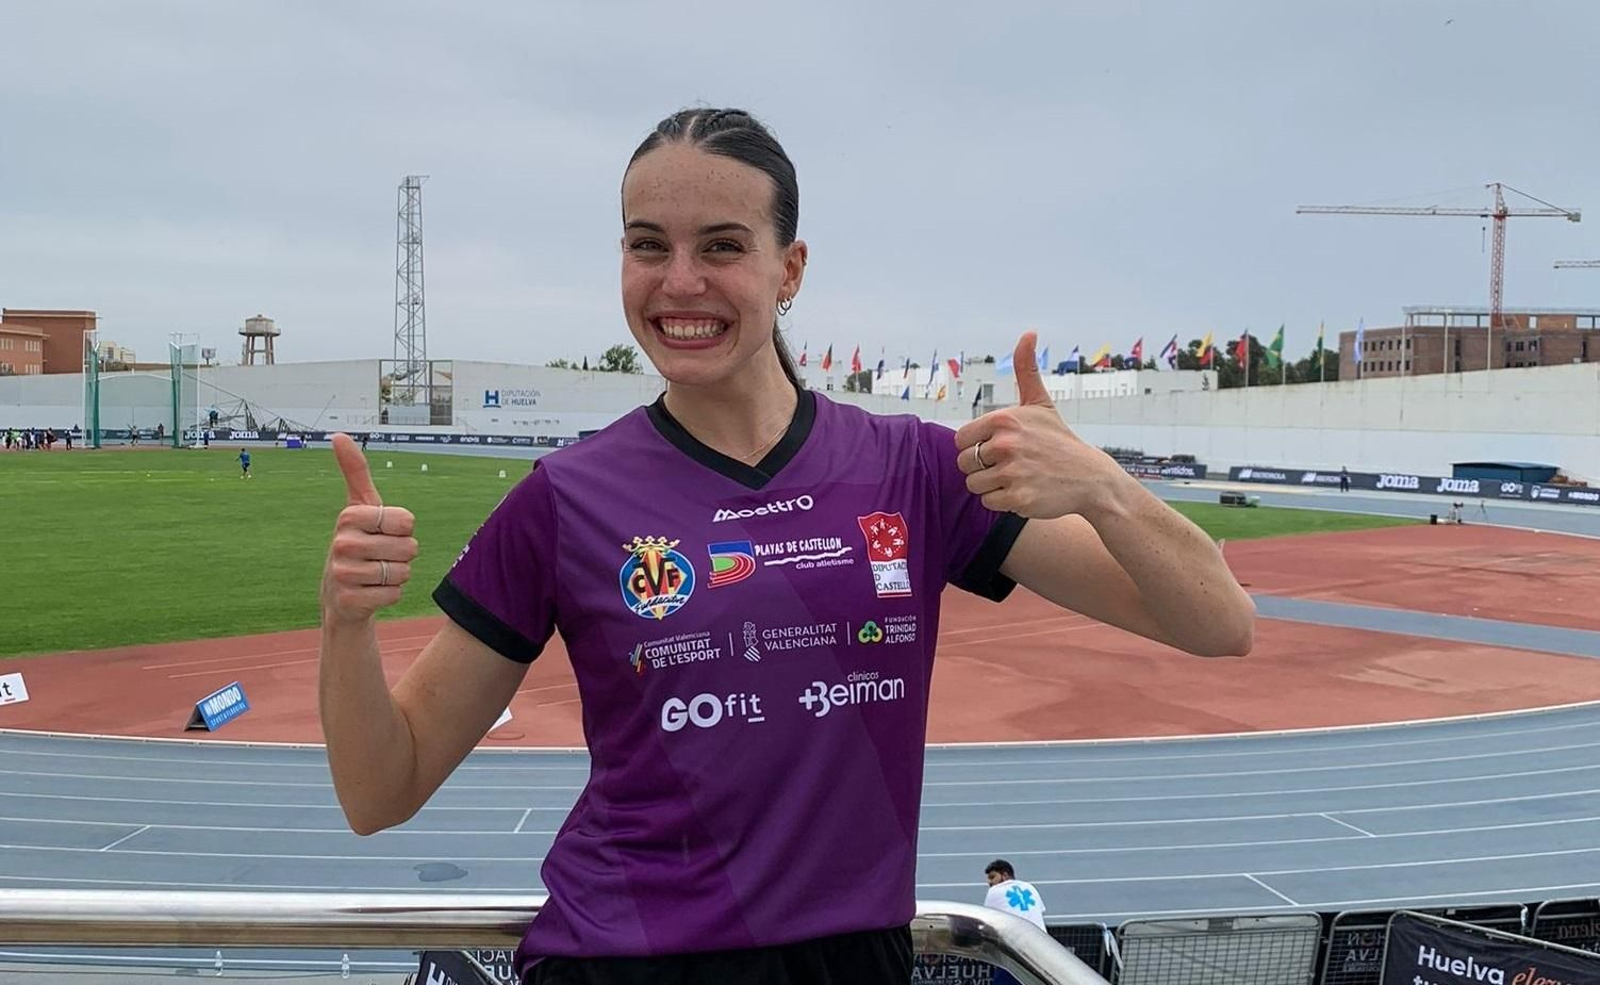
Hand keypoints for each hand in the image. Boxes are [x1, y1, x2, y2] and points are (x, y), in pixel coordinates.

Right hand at [321, 433, 418, 624]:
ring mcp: (343, 574)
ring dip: (397, 575)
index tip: (383, 532)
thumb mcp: (359, 507)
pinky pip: (394, 594)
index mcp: (349, 517)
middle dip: (402, 554)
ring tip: (376, 573)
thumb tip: (339, 435)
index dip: (404, 529)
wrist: (340, 595)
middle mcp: (342, 543)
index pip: (407, 521)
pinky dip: (391, 595)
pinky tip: (372, 592)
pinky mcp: (350, 601)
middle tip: (380, 556)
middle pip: (409, 548)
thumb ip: (355, 472)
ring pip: (403, 572)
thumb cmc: (358, 543)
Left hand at [954, 332, 1127, 518]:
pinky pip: (989, 502)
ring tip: (1017, 477)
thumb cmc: (1058, 439)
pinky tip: (1024, 490)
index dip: (976, 446)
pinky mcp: (1018, 498)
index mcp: (1004, 419)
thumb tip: (1028, 332)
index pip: (961, 440)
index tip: (998, 447)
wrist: (1090, 477)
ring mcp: (1012, 472)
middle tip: (1010, 465)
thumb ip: (1026, 369)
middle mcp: (1005, 444)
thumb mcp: (1040, 402)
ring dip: (992, 485)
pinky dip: (1003, 500)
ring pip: (974, 485)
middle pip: (964, 463)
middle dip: (982, 467)